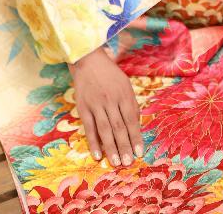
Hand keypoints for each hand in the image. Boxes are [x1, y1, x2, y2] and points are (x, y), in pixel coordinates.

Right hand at [68, 47, 142, 166]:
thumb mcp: (125, 84)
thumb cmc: (110, 74)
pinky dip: (93, 142)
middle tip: (128, 163)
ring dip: (111, 148)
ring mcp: (96, 104)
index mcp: (123, 94)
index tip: (139, 153)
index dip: (135, 137)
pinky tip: (97, 155)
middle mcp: (110, 100)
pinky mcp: (83, 107)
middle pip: (119, 127)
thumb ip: (131, 104)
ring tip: (116, 162)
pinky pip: (89, 127)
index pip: (131, 120)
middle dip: (124, 146)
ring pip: (105, 129)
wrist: (88, 60)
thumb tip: (136, 126)